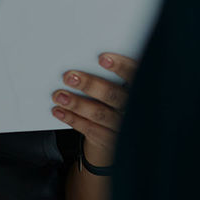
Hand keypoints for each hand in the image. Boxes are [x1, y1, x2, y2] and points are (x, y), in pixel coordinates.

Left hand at [51, 52, 136, 168]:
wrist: (120, 138)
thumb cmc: (115, 104)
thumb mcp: (120, 88)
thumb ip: (110, 77)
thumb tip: (83, 62)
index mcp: (140, 90)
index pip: (135, 74)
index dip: (122, 66)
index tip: (103, 59)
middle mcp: (134, 109)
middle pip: (114, 95)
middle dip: (90, 85)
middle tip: (70, 77)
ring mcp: (122, 126)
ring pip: (100, 113)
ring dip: (77, 103)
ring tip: (59, 95)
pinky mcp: (110, 141)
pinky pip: (90, 129)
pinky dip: (72, 119)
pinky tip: (59, 111)